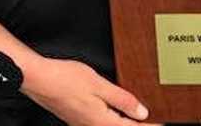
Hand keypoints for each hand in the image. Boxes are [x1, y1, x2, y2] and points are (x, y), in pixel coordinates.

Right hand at [21, 57, 152, 125]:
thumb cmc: (65, 79)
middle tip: (152, 122)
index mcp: (102, 121)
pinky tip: (115, 114)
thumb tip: (141, 112)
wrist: (38, 80)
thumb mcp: (99, 85)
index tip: (162, 125)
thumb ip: (122, 99)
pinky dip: (113, 120)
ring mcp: (83, 124)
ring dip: (124, 123)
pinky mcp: (77, 119)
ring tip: (138, 119)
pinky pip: (100, 124)